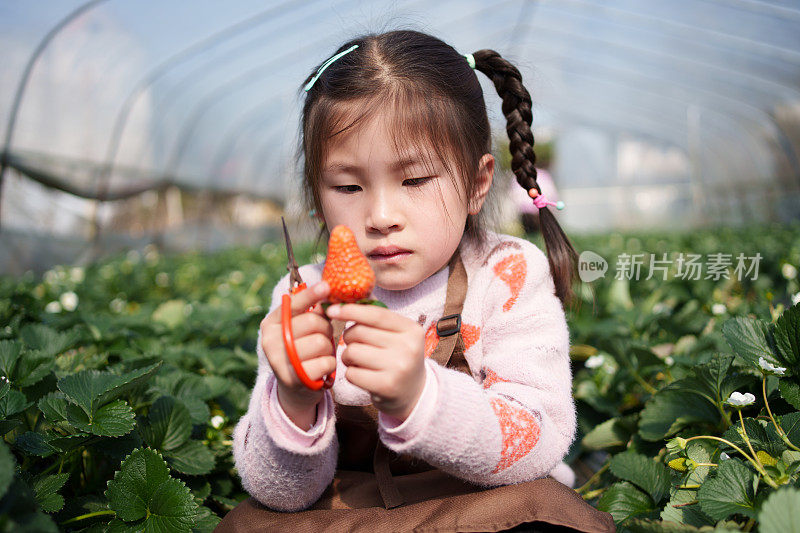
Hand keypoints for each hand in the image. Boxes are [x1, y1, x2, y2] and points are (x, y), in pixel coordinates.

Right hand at [260, 281, 334, 422]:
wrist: (295, 388)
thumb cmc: (302, 350)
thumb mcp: (301, 330)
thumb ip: (311, 312)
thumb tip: (328, 292)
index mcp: (270, 324)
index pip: (293, 304)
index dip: (311, 294)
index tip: (327, 286)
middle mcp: (270, 341)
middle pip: (313, 322)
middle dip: (326, 328)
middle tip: (324, 337)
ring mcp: (280, 361)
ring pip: (321, 342)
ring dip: (328, 348)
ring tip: (321, 354)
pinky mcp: (294, 380)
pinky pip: (326, 362)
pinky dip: (330, 365)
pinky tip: (321, 368)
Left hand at [326, 303, 426, 420]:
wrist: (412, 393)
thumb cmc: (397, 357)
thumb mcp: (396, 334)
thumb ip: (376, 315)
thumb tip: (349, 296)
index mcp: (412, 329)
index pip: (376, 314)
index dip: (351, 310)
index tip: (332, 310)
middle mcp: (408, 347)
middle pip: (359, 332)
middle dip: (349, 337)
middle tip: (355, 344)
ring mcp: (398, 368)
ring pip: (352, 352)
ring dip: (348, 356)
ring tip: (358, 361)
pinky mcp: (386, 386)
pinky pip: (352, 373)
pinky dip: (351, 373)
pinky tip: (362, 375)